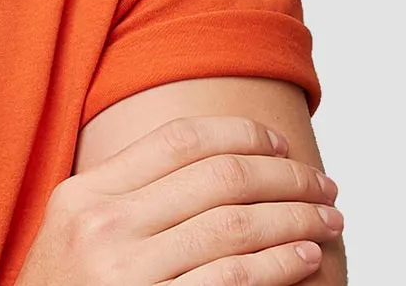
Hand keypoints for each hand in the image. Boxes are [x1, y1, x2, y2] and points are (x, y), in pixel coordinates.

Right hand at [16, 115, 344, 284]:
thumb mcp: (78, 229)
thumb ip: (128, 193)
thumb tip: (214, 160)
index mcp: (86, 194)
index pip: (177, 140)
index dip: (237, 134)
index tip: (278, 144)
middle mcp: (106, 227)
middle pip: (216, 178)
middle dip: (283, 177)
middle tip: (322, 183)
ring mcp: (130, 274)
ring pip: (235, 226)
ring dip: (295, 218)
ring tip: (327, 218)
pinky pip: (235, 279)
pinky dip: (281, 264)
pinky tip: (306, 257)